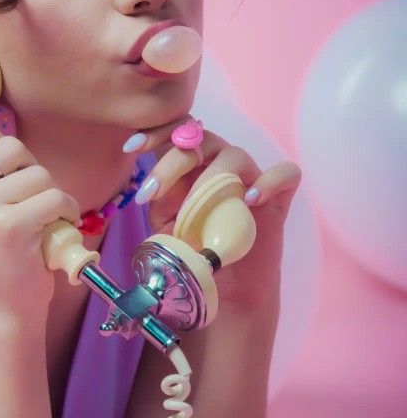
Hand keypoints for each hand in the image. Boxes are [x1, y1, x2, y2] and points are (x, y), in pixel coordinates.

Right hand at [0, 114, 81, 322]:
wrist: (5, 301)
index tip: (2, 175)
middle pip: (11, 146)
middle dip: (29, 170)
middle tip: (26, 200)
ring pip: (37, 172)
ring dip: (50, 193)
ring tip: (40, 217)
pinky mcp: (9, 225)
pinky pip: (54, 196)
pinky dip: (66, 210)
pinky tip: (56, 226)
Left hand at [133, 118, 301, 315]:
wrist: (226, 287)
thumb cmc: (194, 252)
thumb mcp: (166, 227)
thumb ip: (159, 202)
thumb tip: (152, 189)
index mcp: (191, 163)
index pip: (177, 131)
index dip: (156, 131)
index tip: (131, 147)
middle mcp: (220, 162)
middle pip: (199, 140)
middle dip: (170, 164)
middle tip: (150, 193)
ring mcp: (250, 177)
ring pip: (235, 154)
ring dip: (210, 177)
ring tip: (192, 210)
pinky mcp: (278, 198)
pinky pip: (285, 174)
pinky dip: (269, 181)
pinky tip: (250, 201)